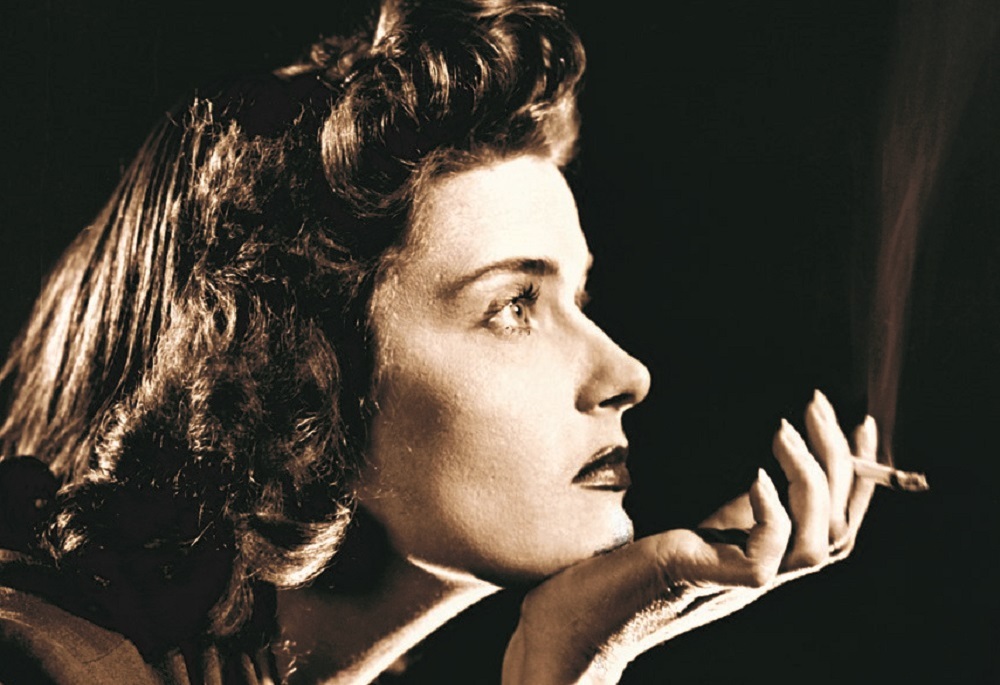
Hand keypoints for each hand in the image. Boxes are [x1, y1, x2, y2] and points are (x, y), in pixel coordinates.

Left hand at [501, 390, 877, 683]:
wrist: (565, 623)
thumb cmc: (614, 570)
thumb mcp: (683, 528)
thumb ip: (722, 511)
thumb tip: (747, 457)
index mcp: (758, 558)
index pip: (834, 520)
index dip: (855, 473)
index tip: (857, 417)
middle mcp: (759, 573)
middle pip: (839, 529)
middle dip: (841, 461)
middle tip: (818, 404)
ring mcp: (735, 584)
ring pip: (819, 544)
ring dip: (812, 480)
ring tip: (785, 429)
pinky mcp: (704, 584)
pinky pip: (767, 558)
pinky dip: (771, 513)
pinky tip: (752, 475)